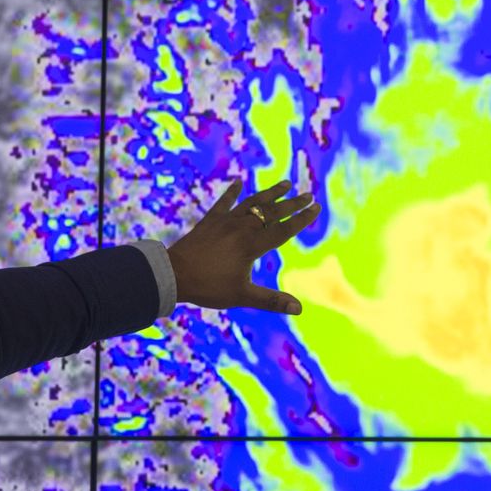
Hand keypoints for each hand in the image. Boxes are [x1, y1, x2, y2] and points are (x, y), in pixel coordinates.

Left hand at [166, 178, 321, 314]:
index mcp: (251, 245)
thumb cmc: (208, 286)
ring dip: (270, 193)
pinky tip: (239, 182)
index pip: (283, 229)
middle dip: (292, 203)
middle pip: (272, 212)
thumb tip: (299, 309)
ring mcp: (225, 222)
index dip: (301, 219)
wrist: (173, 274)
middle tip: (309, 195)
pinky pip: (224, 202)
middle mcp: (241, 228)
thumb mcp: (242, 296)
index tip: (316, 208)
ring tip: (285, 184)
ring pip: (252, 203)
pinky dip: (232, 192)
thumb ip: (272, 301)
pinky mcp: (210, 221)